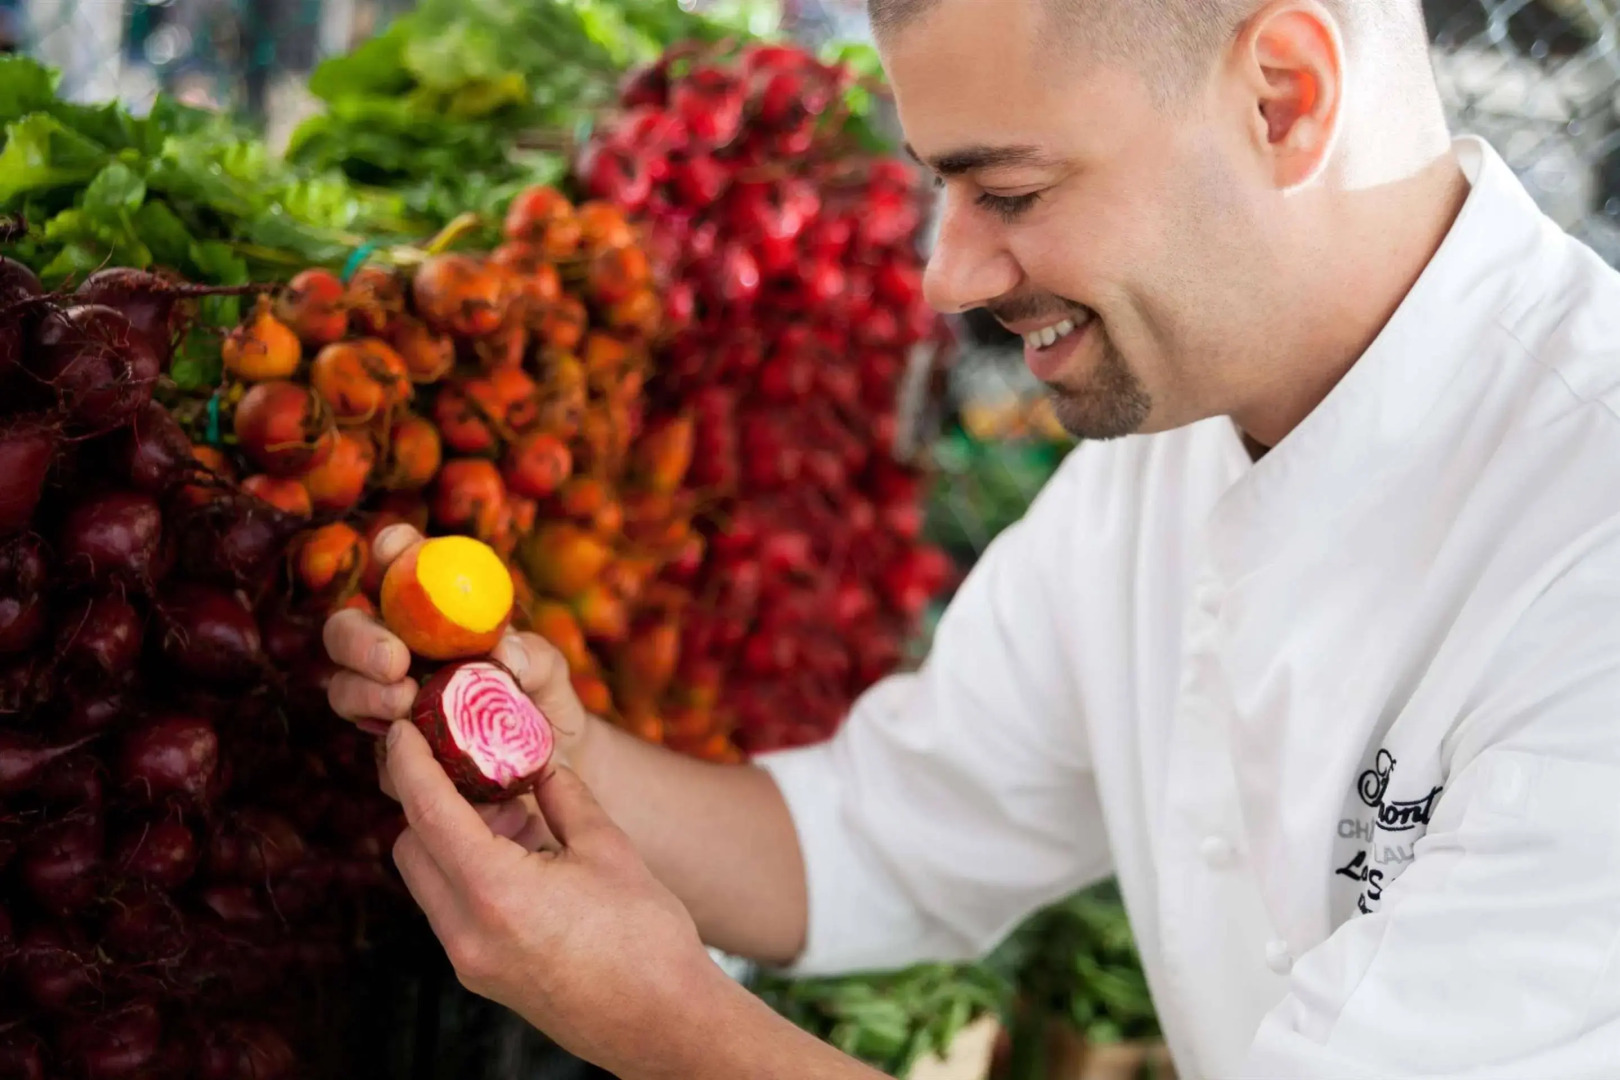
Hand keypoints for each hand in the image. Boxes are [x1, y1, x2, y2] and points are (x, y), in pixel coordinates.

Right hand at [322, 523, 595, 774]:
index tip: (394, 549)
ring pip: (346, 687)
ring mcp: (387, 700)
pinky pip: (373, 747)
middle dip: (359, 638)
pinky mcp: (392, 751)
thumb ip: (532, 657)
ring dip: (364, 692)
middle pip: (348, 628)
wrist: (552, 764)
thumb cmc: (545, 698)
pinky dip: (388, 743)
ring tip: (403, 702)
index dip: (392, 549)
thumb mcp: (550, 669)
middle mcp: (399, 649)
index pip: (402, 565)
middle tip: (394, 660)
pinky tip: (413, 746)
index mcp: (434, 611)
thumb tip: (503, 656)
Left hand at [383, 720, 724, 1074]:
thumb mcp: (609, 849)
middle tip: (477, 773)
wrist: (664, 1024)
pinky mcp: (483, 975)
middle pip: (410, 848)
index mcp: (496, 892)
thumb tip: (541, 764)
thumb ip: (565, 798)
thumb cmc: (647, 939)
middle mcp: (467, 932)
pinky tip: (522, 857)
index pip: (427, 811)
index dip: (411, 762)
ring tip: (513, 817)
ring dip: (449, 839)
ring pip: (427, 880)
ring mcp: (470, 961)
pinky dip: (467, 873)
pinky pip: (452, 909)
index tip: (406, 729)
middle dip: (429, 802)